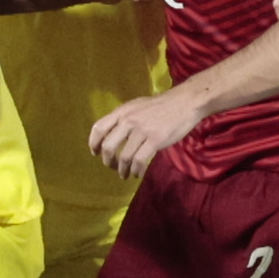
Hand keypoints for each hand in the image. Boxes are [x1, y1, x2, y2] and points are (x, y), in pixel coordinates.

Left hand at [89, 89, 203, 178]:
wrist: (185, 102)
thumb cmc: (161, 105)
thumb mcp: (137, 106)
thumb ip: (124, 118)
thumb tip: (113, 134)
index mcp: (122, 111)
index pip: (99, 127)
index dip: (94, 143)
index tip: (95, 153)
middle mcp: (128, 120)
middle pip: (108, 146)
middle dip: (108, 161)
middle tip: (112, 167)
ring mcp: (142, 130)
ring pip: (124, 157)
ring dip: (123, 170)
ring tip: (125, 174)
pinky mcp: (155, 140)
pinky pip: (139, 161)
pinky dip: (136, 171)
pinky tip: (137, 173)